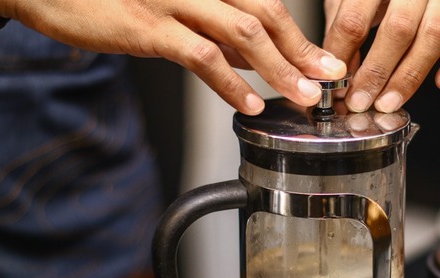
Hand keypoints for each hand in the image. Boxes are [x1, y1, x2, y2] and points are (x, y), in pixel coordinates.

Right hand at [0, 0, 346, 114]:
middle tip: (327, 81)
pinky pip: (200, 54)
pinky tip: (249, 104)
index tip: (325, 64)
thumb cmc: (112, 0)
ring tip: (302, 97)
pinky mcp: (147, 25)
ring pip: (242, 32)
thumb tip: (258, 59)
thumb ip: (217, 32)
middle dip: (301, 51)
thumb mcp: (174, 11)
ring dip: (278, 69)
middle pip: (265, 14)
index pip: (265, 4)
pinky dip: (231, 82)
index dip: (300, 36)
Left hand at [323, 0, 439, 112]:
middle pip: (398, 29)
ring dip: (410, 77)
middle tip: (361, 101)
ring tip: (388, 102)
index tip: (335, 83)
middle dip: (377, 72)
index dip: (342, 55)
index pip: (355, 18)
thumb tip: (338, 75)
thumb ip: (342, 32)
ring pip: (434, 36)